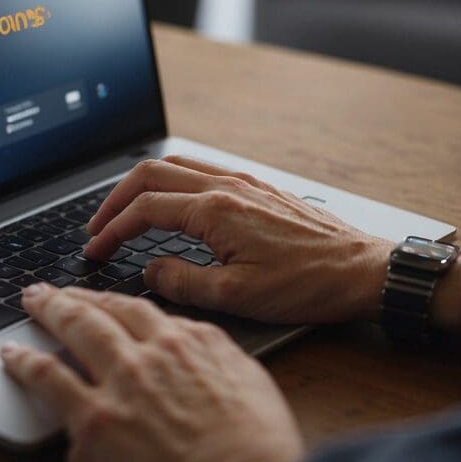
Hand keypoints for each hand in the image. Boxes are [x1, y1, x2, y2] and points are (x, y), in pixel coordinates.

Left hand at [1, 284, 303, 461]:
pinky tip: (13, 358)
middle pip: (97, 312)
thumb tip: (192, 342)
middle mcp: (149, 354)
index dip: (107, 300)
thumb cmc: (258, 448)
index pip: (136, 309)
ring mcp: (119, 385)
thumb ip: (212, 354)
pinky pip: (49, 382)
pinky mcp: (94, 423)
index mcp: (188, 342)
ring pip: (70, 333)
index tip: (94, 298)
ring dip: (44, 313)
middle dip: (68, 297)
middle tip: (46, 291)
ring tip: (28, 305)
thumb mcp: (248, 381)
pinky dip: (25, 364)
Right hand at [84, 156, 394, 324]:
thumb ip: (184, 282)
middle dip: (116, 199)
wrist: (364, 270)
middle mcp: (226, 186)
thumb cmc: (308, 285)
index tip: (96, 249)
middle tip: (98, 226)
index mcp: (216, 210)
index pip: (145, 210)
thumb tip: (150, 270)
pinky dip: (172, 180)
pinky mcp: (258, 186)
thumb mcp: (239, 297)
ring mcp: (244, 181)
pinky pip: (201, 169)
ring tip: (124, 210)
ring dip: (142, 185)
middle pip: (151, 174)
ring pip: (175, 164)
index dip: (113, 229)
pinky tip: (171, 200)